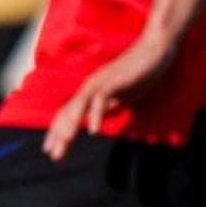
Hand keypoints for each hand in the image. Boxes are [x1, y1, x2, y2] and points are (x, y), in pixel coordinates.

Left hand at [42, 32, 176, 161]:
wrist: (153, 51)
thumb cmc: (137, 75)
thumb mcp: (119, 98)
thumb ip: (107, 109)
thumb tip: (96, 123)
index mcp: (90, 93)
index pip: (68, 114)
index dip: (58, 132)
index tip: (51, 151)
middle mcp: (90, 87)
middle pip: (69, 112)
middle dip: (59, 134)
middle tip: (53, 155)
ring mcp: (101, 82)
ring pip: (79, 105)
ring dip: (71, 124)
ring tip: (65, 142)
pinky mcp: (115, 81)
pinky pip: (101, 99)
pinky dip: (96, 114)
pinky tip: (94, 131)